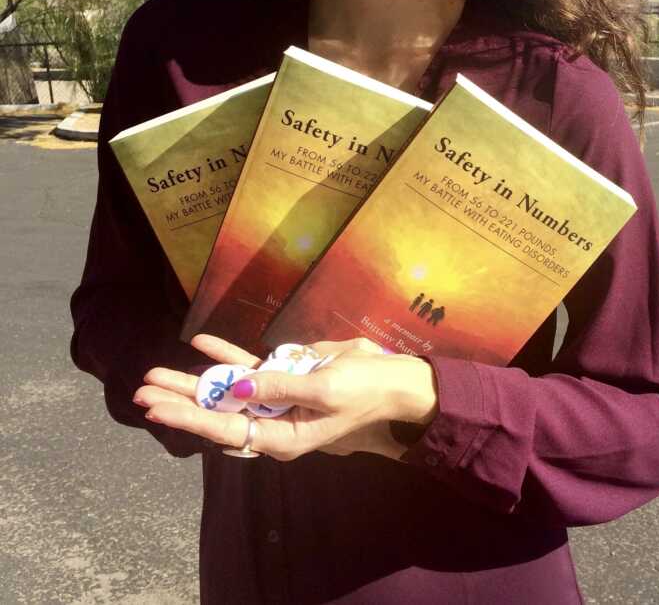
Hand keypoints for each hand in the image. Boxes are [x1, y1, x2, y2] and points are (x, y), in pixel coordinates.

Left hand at [133, 334, 437, 461]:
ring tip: (156, 371)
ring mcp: (278, 397)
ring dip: (194, 379)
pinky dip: (226, 355)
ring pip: (226, 388)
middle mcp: (273, 420)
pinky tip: (201, 343)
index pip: (223, 427)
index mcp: (281, 436)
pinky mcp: (288, 376)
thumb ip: (278, 387)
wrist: (397, 382)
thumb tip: (234, 386)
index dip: (186, 415)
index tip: (154, 407)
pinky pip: (249, 366)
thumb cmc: (365, 391)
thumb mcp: (324, 390)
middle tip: (140, 390)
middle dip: (179, 398)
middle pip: (216, 410)